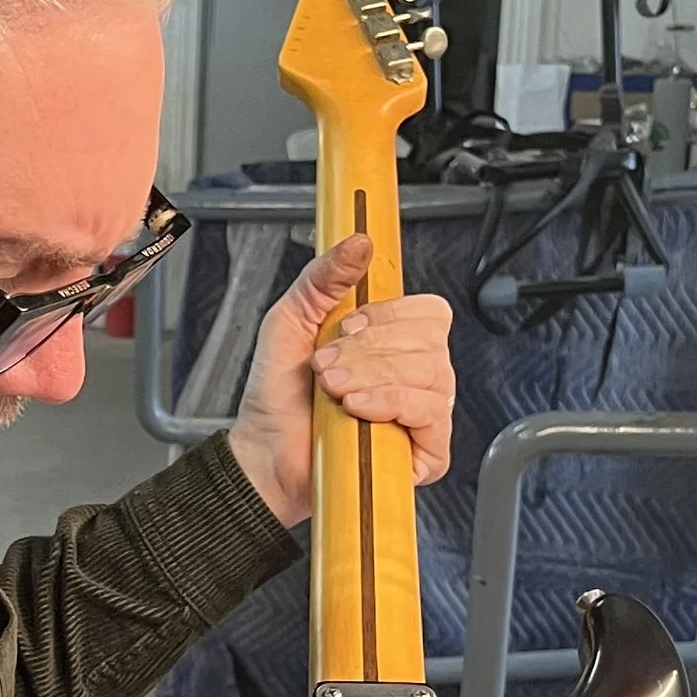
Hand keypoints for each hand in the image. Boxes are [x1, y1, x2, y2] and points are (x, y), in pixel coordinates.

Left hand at [226, 233, 456, 526]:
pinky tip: (358, 409)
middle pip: (429, 339)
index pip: (426, 311)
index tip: (345, 327)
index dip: (387, 316)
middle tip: (328, 367)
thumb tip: (360, 242)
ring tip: (335, 390)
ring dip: (372, 376)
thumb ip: (323, 278)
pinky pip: (431, 413)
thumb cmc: (279, 398)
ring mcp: (425, 412)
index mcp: (394, 341)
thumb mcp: (290, 321)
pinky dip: (391, 404)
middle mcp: (416, 373)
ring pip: (429, 373)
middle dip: (369, 350)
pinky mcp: (429, 450)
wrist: (265, 454)